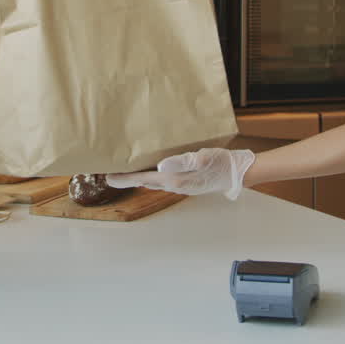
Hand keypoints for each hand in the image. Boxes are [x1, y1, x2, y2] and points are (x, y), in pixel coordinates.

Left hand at [107, 148, 255, 199]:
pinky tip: (149, 169)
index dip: (124, 179)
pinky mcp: (186, 181)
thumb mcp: (201, 158)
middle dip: (127, 178)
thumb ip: (181, 162)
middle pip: (144, 182)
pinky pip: (161, 179)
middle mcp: (174, 184)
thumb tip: (159, 166)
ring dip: (137, 177)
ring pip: (152, 181)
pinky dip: (149, 175)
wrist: (237, 172)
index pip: (142, 179)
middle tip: (110, 174)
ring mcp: (180, 185)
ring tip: (124, 171)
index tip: (107, 177)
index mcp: (175, 179)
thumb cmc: (220, 163)